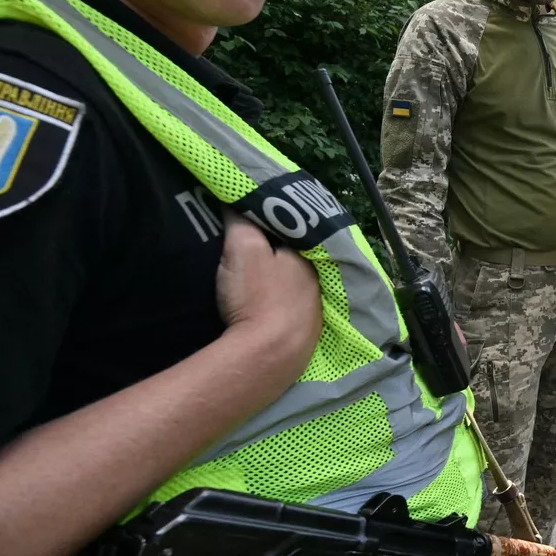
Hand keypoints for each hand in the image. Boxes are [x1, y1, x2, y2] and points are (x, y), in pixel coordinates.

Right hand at [216, 215, 322, 367]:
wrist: (268, 356)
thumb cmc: (257, 295)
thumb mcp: (243, 247)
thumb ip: (241, 221)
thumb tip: (236, 200)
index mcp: (308, 258)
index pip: (292, 234)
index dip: (272, 228)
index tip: (254, 225)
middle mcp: (319, 284)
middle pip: (296, 263)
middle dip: (279, 258)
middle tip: (256, 256)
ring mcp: (315, 315)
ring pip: (298, 291)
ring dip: (283, 287)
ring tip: (262, 284)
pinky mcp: (306, 340)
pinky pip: (295, 316)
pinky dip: (283, 311)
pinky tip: (271, 313)